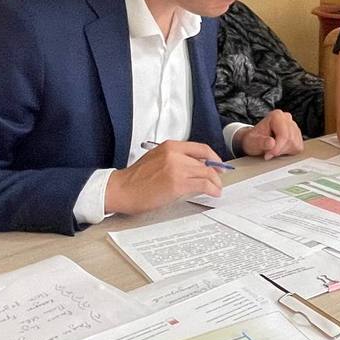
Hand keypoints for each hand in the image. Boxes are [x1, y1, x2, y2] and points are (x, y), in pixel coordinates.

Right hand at [104, 140, 222, 213]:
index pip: (200, 148)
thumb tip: (196, 167)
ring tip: (216, 189)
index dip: (213, 157)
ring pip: (207, 173)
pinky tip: (213, 193)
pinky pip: (203, 184)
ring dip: (215, 183)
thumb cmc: (135, 179)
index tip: (217, 165)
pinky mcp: (178, 183)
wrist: (121, 189)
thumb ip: (176, 159)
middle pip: (205, 162)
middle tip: (218, 181)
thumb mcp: (156, 159)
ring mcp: (177, 168)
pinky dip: (212, 189)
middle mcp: (175, 154)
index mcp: (170, 146)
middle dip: (215, 173)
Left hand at [235, 109, 303, 159]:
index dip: (277, 148)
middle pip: (290, 140)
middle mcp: (287, 118)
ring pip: (295, 144)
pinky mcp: (297, 135)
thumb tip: (271, 143)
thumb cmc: (253, 139)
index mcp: (276, 116)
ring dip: (283, 152)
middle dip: (279, 150)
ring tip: (273, 150)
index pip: (284, 135)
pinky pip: (298, 147)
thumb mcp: (251, 142)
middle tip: (268, 153)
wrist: (255, 140)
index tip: (268, 154)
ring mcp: (294, 126)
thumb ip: (260, 142)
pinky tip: (280, 149)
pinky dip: (289, 152)